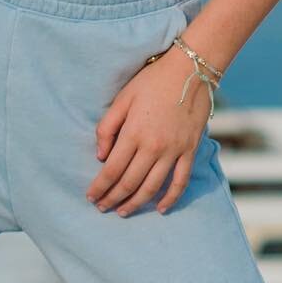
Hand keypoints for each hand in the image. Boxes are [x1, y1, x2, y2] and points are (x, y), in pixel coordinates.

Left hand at [87, 44, 212, 216]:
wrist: (190, 70)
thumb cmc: (152, 82)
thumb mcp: (122, 98)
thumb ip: (107, 128)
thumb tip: (100, 157)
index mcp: (133, 133)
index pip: (111, 170)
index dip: (99, 187)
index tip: (91, 197)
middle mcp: (153, 147)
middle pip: (129, 182)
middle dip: (113, 198)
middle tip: (102, 208)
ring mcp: (174, 151)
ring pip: (152, 187)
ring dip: (136, 203)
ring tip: (123, 211)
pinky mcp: (190, 151)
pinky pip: (180, 181)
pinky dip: (170, 198)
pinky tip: (160, 208)